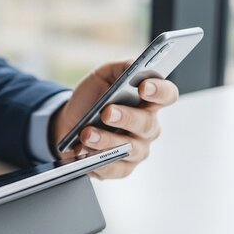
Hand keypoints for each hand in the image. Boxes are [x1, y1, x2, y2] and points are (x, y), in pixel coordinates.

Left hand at [51, 60, 178, 178]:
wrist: (67, 123)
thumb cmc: (91, 100)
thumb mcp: (102, 77)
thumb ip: (120, 68)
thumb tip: (134, 65)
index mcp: (148, 102)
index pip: (167, 95)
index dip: (159, 91)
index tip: (143, 86)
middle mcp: (147, 127)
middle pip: (147, 124)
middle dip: (126, 117)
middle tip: (107, 112)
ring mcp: (136, 149)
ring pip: (130, 148)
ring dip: (107, 141)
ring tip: (87, 134)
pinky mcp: (121, 168)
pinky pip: (115, 168)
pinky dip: (98, 161)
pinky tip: (85, 154)